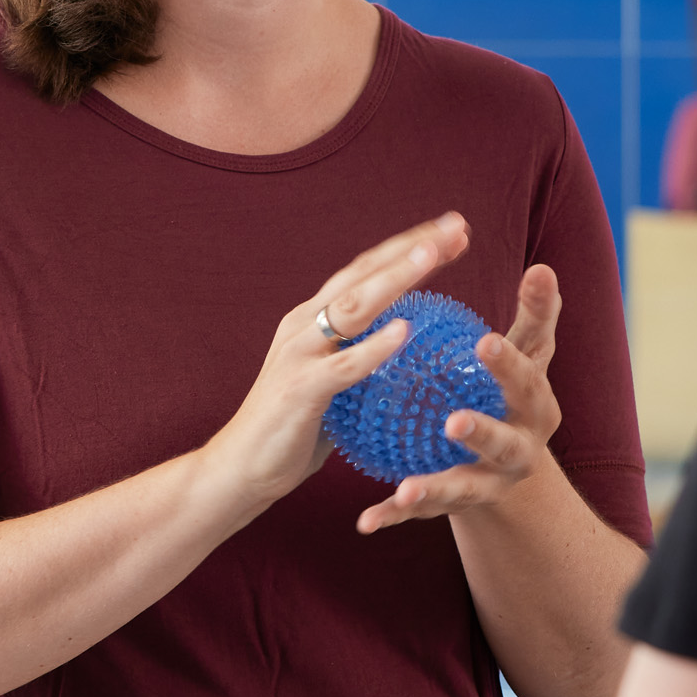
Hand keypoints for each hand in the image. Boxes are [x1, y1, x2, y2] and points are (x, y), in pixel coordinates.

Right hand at [192, 213, 472, 525]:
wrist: (238, 469)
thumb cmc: (292, 431)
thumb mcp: (333, 387)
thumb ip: (361, 364)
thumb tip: (411, 355)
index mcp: (314, 320)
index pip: (367, 271)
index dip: (409, 246)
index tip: (454, 231)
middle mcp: (304, 325)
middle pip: (364, 273)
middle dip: (413, 247)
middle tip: (458, 227)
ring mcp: (299, 354)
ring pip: (353, 307)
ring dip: (394, 278)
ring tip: (432, 255)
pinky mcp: (299, 389)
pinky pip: (343, 367)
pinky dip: (374, 347)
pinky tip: (403, 332)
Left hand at [358, 261, 564, 534]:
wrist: (509, 462)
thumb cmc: (512, 391)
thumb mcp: (529, 356)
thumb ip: (535, 316)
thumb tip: (542, 267)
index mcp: (538, 408)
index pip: (527, 381)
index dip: (508, 364)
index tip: (484, 341)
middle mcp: (521, 451)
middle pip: (502, 444)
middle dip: (480, 433)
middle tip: (454, 422)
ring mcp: (489, 484)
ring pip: (461, 487)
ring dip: (434, 489)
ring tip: (406, 490)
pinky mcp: (456, 506)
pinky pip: (422, 513)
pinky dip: (394, 515)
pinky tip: (367, 521)